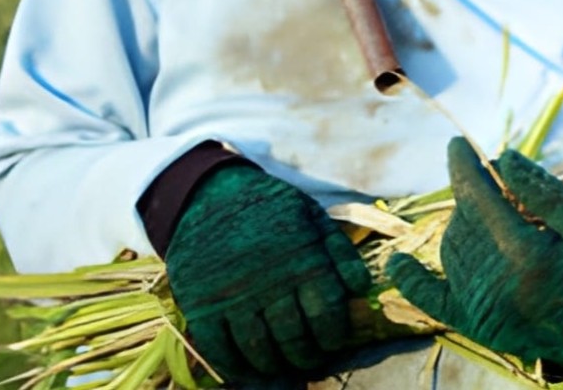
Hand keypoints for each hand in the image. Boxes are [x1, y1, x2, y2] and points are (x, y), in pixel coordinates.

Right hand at [165, 163, 372, 380]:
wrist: (209, 193)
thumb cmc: (269, 207)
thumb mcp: (312, 217)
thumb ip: (339, 252)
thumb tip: (362, 289)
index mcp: (302, 262)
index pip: (327, 315)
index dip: (334, 337)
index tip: (333, 343)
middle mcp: (269, 283)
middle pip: (294, 338)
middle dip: (307, 357)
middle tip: (310, 361)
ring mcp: (232, 296)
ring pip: (258, 349)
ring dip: (274, 366)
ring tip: (283, 368)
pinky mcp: (200, 304)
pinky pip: (219, 348)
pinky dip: (235, 366)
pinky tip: (248, 368)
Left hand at [387, 138, 562, 374]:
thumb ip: (543, 192)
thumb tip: (503, 159)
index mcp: (523, 253)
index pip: (478, 197)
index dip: (464, 167)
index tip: (457, 144)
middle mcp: (493, 280)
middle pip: (463, 220)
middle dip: (472, 194)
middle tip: (493, 183)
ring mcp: (478, 305)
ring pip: (449, 247)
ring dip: (460, 222)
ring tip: (485, 214)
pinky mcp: (473, 324)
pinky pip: (431, 299)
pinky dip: (411, 279)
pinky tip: (397, 263)